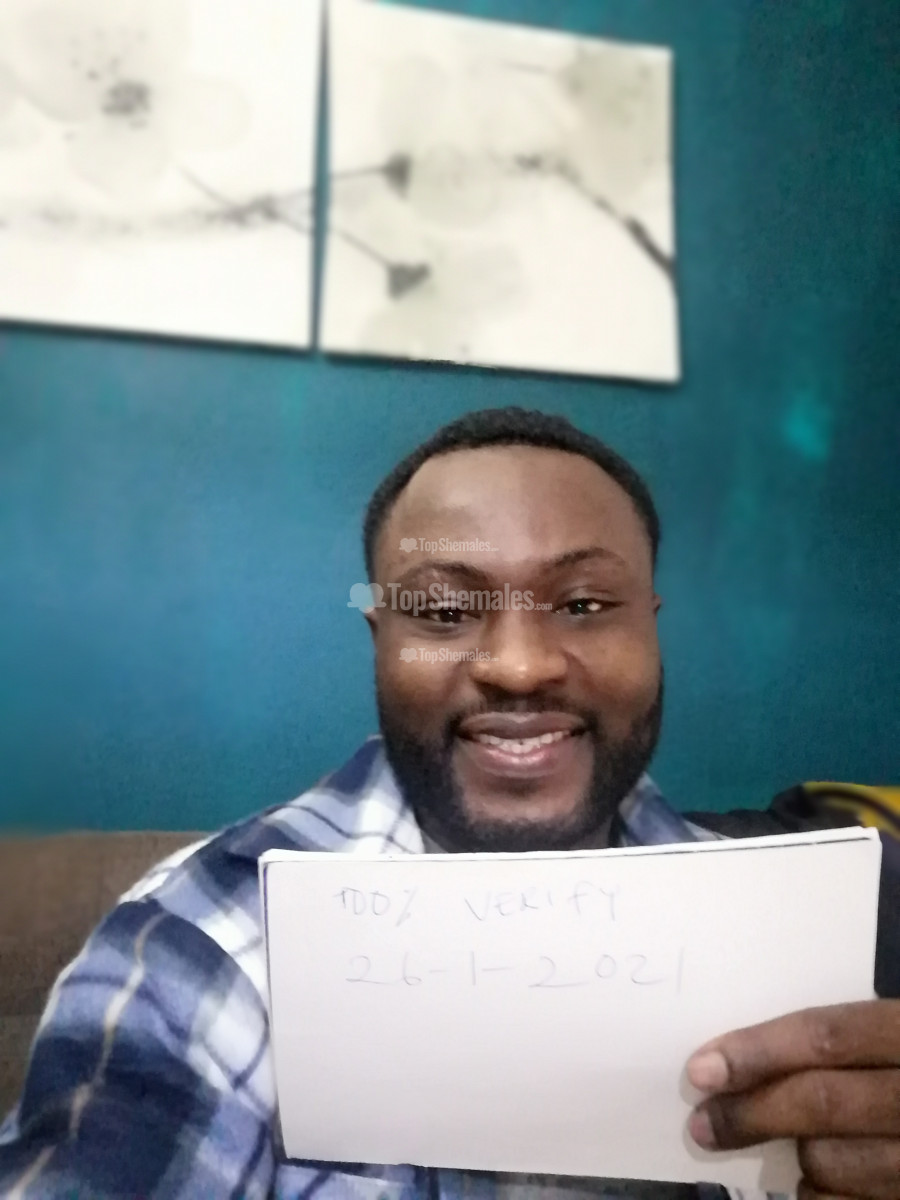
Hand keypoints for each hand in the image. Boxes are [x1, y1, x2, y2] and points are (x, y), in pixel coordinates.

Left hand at [686, 1001, 899, 1198]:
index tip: (702, 1069)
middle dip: (752, 1114)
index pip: (826, 1035)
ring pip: (835, 1162)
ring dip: (797, 1159)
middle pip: (821, 1102)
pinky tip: (815, 1186)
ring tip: (784, 1150)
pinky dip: (820, 1198)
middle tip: (704, 1125)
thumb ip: (851, 1040)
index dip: (757, 1051)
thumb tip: (752, 1055)